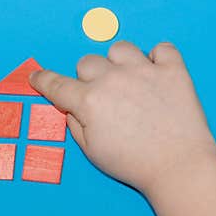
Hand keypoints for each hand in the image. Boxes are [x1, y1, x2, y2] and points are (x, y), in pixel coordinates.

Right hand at [29, 41, 215, 194]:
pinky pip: (161, 48)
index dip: (43, 80)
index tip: (37, 77)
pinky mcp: (173, 70)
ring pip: (119, 48)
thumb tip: (72, 106)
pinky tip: (157, 76)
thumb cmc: (133, 164)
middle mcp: (113, 80)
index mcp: (89, 102)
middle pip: (87, 62)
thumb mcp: (92, 151)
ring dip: (119, 62)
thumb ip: (75, 124)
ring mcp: (144, 71)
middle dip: (89, 77)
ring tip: (130, 81)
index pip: (56, 84)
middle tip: (102, 97)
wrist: (178, 167)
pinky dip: (158, 58)